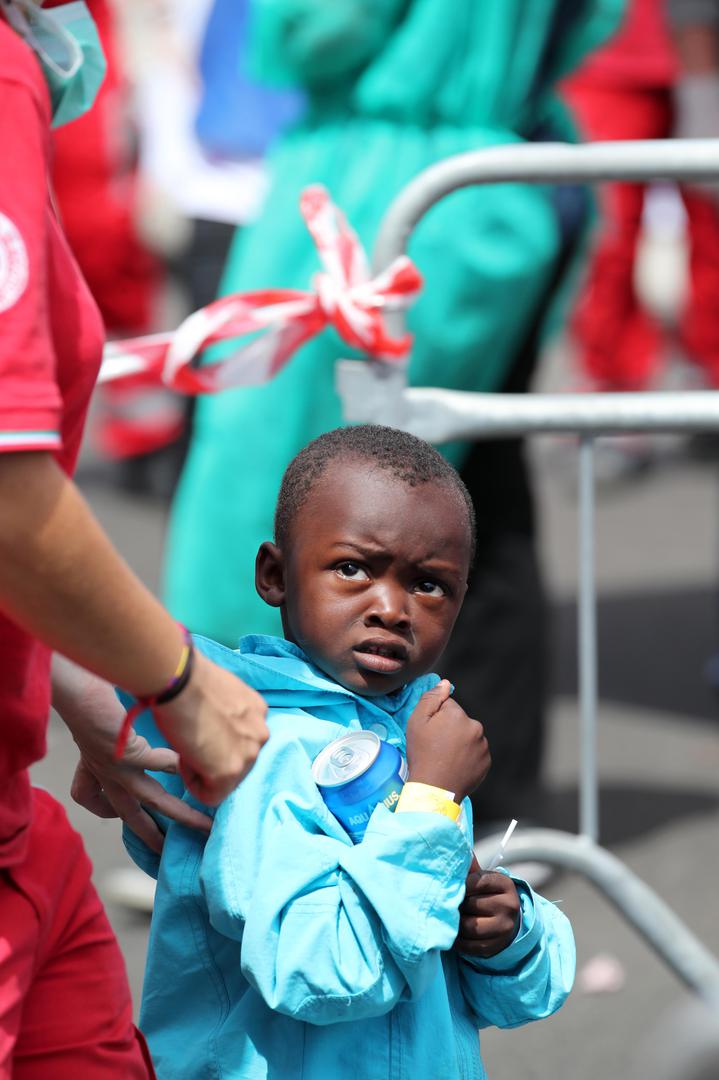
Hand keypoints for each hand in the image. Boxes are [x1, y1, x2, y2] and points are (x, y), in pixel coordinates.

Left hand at [52, 655, 211, 852]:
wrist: (74, 686)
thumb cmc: (84, 691)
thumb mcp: (96, 715)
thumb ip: (114, 723)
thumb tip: (134, 716)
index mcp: (92, 763)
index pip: (92, 797)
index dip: (107, 809)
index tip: (124, 811)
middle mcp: (103, 771)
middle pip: (130, 815)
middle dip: (150, 835)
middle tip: (168, 852)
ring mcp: (116, 767)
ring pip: (153, 801)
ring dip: (179, 815)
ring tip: (204, 824)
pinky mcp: (129, 755)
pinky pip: (163, 766)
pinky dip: (181, 767)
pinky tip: (199, 766)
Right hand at [153, 650, 268, 804]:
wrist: (179, 681)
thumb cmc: (190, 681)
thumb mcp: (222, 694)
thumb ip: (229, 715)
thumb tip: (218, 727)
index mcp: (259, 713)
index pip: (242, 742)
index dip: (217, 742)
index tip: (200, 731)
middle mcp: (261, 734)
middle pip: (238, 763)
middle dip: (214, 759)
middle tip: (192, 742)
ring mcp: (249, 754)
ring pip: (226, 781)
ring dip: (204, 770)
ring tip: (188, 746)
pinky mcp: (230, 771)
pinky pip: (211, 795)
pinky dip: (194, 782)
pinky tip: (185, 757)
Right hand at [404, 680, 490, 802]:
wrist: (434, 789)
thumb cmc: (423, 756)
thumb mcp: (417, 722)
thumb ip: (431, 698)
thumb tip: (444, 684)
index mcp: (458, 715)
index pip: (447, 706)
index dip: (436, 717)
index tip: (430, 732)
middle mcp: (475, 727)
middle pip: (460, 720)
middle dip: (449, 728)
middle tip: (436, 746)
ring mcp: (483, 746)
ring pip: (468, 736)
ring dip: (460, 742)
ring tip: (445, 757)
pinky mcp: (486, 762)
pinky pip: (475, 752)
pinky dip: (467, 756)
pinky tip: (455, 764)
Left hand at [454, 869, 520, 958]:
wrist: (505, 921)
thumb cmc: (487, 895)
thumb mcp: (484, 879)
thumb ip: (470, 869)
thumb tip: (458, 854)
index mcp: (505, 884)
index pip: (476, 881)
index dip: (461, 884)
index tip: (453, 886)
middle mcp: (509, 906)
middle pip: (470, 904)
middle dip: (457, 904)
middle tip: (447, 903)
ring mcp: (504, 928)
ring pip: (468, 926)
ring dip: (455, 923)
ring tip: (450, 918)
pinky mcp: (495, 946)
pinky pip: (469, 945)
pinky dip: (457, 940)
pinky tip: (454, 933)